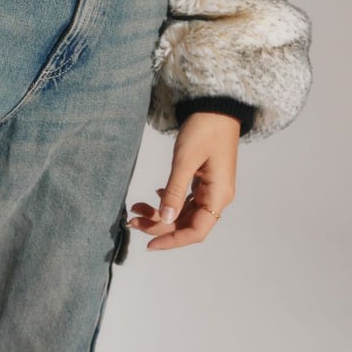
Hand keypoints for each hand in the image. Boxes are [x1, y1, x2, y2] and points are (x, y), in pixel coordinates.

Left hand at [128, 113, 240, 250]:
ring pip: (184, 212)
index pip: (196, 231)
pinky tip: (154, 196)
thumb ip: (174, 191)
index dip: (172, 240)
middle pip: (187, 223)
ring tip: (137, 210)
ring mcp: (211, 189)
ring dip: (161, 213)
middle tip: (133, 221)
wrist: (215, 107)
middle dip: (159, 226)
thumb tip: (165, 219)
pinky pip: (186, 199)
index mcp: (218, 195)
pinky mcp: (204, 180)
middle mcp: (217, 197)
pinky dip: (168, 201)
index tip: (149, 244)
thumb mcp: (184, 161)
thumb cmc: (204, 130)